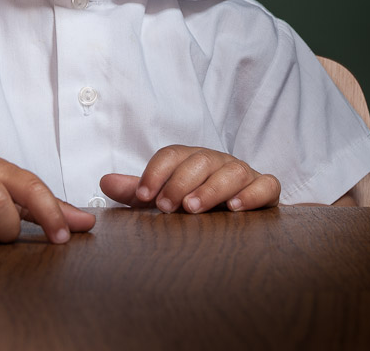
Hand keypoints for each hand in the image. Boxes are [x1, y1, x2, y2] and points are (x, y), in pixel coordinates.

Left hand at [100, 145, 279, 213]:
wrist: (234, 214)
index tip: (144, 196)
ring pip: (232, 172)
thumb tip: (104, 182)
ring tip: (194, 208)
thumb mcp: (164, 197)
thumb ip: (138, 190)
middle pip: (200, 161)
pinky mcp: (265, 189)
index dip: (156, 172)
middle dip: (181, 182)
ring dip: (212, 189)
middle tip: (167, 206)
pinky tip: (236, 209)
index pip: (172, 155)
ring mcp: (242, 173)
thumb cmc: (193, 203)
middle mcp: (217, 161)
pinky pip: (266, 185)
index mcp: (191, 159)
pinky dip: (252, 194)